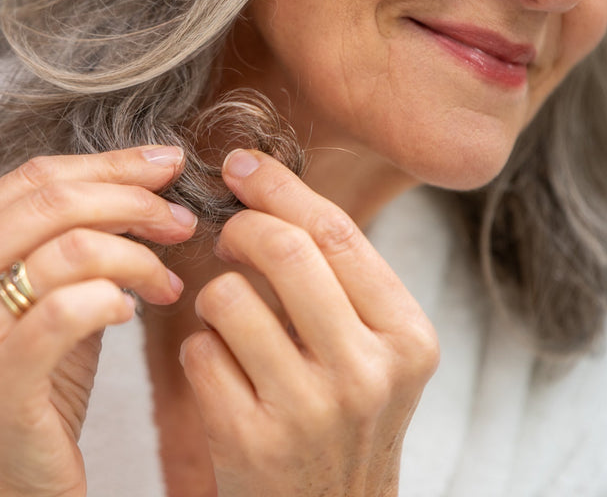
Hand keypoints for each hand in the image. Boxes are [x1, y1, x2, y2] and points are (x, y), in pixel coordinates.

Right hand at [0, 146, 195, 496]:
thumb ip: (72, 236)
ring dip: (138, 257)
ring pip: (71, 250)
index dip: (110, 164)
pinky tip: (135, 311)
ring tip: (168, 280)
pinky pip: (70, 311)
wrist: (1, 476)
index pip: (35, 177)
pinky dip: (115, 299)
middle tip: (181, 221)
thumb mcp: (44, 293)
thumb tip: (145, 179)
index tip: (168, 165)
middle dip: (133, 202)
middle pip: (54, 202)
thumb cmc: (32, 381)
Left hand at [180, 149, 439, 496]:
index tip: (241, 166)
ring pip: (228, 297)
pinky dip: (200, 349)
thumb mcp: (375, 351)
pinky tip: (222, 373)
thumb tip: (269, 192)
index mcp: (408, 338)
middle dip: (240, 227)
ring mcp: (308, 410)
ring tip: (230, 322)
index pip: (336, 233)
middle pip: (283, 250)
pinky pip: (198, 351)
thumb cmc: (345, 419)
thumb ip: (340, 280)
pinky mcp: (250, 440)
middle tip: (228, 236)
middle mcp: (367, 373)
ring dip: (215, 297)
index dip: (279, 187)